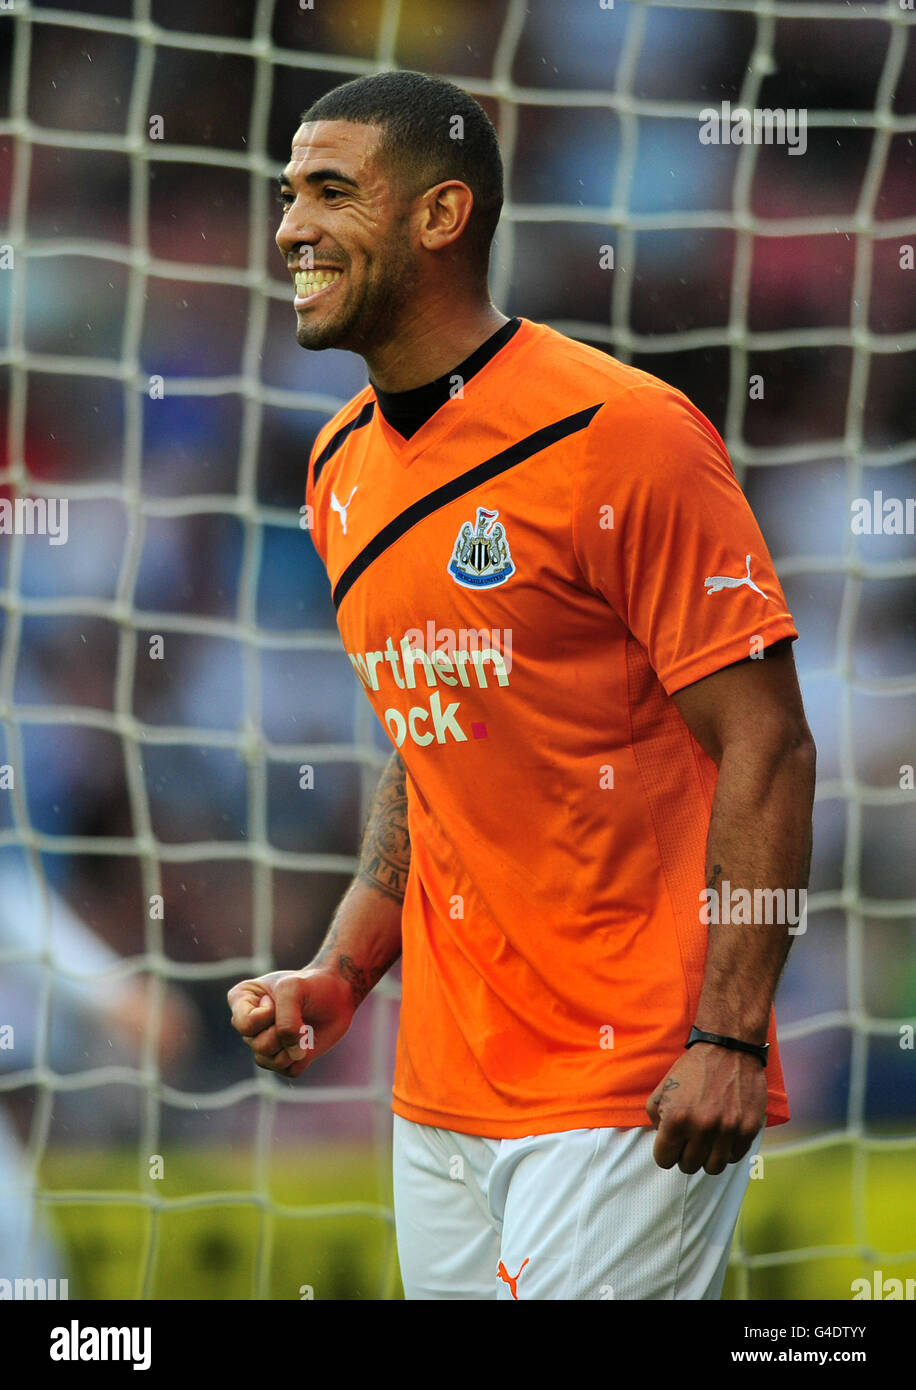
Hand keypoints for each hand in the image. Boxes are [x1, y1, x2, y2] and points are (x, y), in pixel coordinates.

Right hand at [227, 968, 354, 1077]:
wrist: (337, 996)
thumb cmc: (311, 986)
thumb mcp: (293, 989)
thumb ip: (286, 1021)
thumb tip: (293, 1054)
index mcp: (241, 1000)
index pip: (245, 1025)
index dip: (268, 1015)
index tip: (279, 999)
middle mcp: (249, 1025)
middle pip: (258, 1045)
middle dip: (284, 1031)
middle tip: (298, 1013)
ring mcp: (264, 1044)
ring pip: (271, 1061)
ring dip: (294, 1045)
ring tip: (304, 1026)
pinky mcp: (283, 1060)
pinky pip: (289, 1071)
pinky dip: (304, 1057)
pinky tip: (308, 1040)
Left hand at [646, 1043, 766, 1174]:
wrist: (728, 1049)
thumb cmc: (693, 1069)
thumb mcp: (662, 1088)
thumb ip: (655, 1118)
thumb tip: (662, 1140)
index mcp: (677, 1118)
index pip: (664, 1160)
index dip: (665, 1153)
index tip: (671, 1145)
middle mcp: (703, 1127)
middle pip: (689, 1166)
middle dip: (685, 1155)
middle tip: (688, 1141)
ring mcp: (728, 1130)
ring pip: (713, 1167)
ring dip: (707, 1157)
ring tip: (706, 1142)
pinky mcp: (749, 1129)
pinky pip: (735, 1157)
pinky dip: (727, 1151)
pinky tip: (723, 1135)